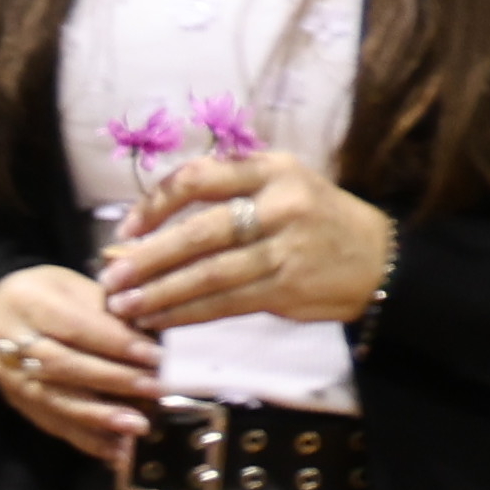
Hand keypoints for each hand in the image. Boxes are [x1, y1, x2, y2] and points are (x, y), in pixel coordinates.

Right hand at [0, 264, 161, 469]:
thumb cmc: (48, 294)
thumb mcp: (75, 286)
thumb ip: (109, 311)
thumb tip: (154, 342)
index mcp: (25, 302)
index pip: (75, 326)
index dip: (117, 343)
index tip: (156, 356)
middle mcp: (6, 342)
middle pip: (63, 365)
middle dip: (114, 379)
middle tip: (156, 389)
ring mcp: (8, 378)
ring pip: (56, 400)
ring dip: (100, 416)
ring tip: (138, 426)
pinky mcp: (16, 403)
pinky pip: (53, 425)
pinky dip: (87, 440)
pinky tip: (116, 450)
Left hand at [96, 148, 394, 334]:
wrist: (380, 260)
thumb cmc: (314, 220)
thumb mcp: (280, 187)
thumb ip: (223, 198)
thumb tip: (141, 233)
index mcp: (271, 168)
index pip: (200, 177)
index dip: (154, 204)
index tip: (124, 231)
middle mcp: (279, 204)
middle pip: (200, 232)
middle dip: (147, 259)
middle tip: (110, 279)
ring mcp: (286, 248)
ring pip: (210, 274)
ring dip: (160, 294)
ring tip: (125, 307)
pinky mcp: (288, 287)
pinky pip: (226, 303)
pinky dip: (187, 314)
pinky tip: (160, 320)